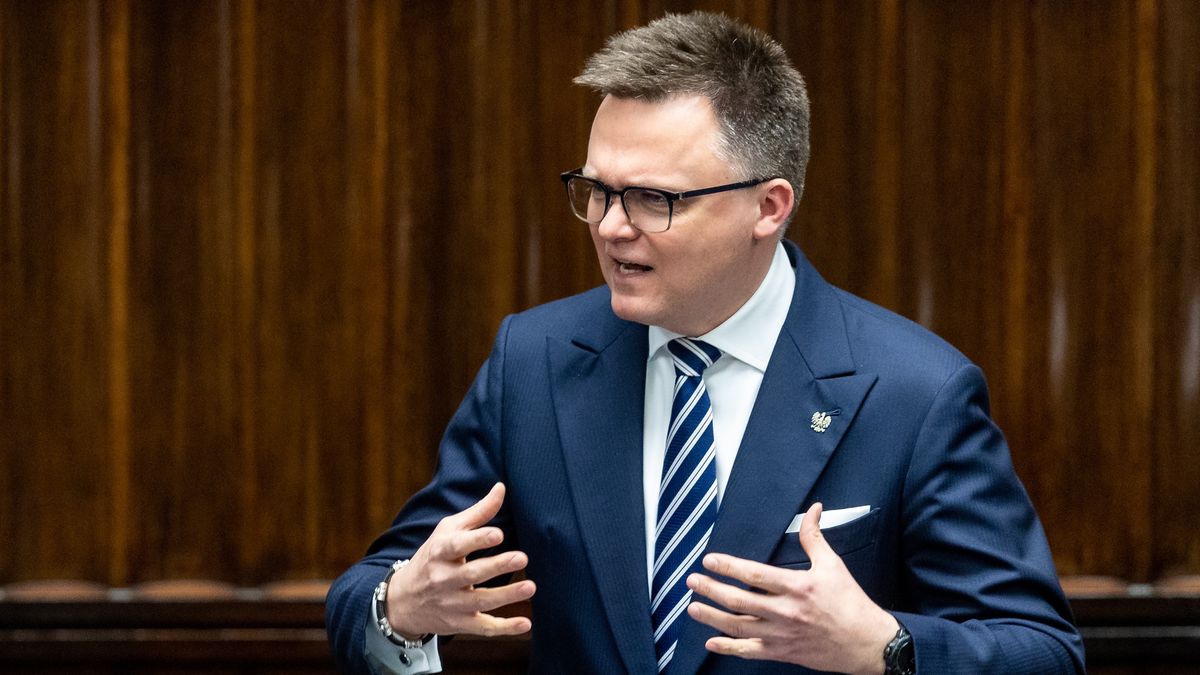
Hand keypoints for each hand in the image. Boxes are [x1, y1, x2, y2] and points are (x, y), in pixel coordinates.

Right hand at [387, 482, 535, 637]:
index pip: (458, 546)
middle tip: (523, 558)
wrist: (403, 600)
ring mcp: (452, 604)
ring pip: (481, 602)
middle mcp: (444, 579)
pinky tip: (525, 624)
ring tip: (530, 586)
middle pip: (472, 574)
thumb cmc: (432, 557)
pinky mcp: (460, 623)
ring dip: (507, 596)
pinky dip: (504, 628)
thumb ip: (478, 512)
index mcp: (441, 552)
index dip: (478, 540)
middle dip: (498, 566)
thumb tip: (501, 487)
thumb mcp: (448, 531)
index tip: (499, 534)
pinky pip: (483, 628)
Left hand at [686, 502, 897, 674]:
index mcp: (796, 587)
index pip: (754, 575)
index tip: (709, 561)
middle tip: (691, 582)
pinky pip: (750, 652)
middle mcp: (786, 612)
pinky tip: (711, 642)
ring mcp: (782, 635)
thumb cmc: (851, 603)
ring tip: (693, 608)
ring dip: (712, 618)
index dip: (728, 567)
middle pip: (739, 602)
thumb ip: (814, 537)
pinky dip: (728, 648)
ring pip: (739, 628)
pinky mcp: (783, 652)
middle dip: (711, 590)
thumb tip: (813, 509)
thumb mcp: (833, 566)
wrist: (867, 643)